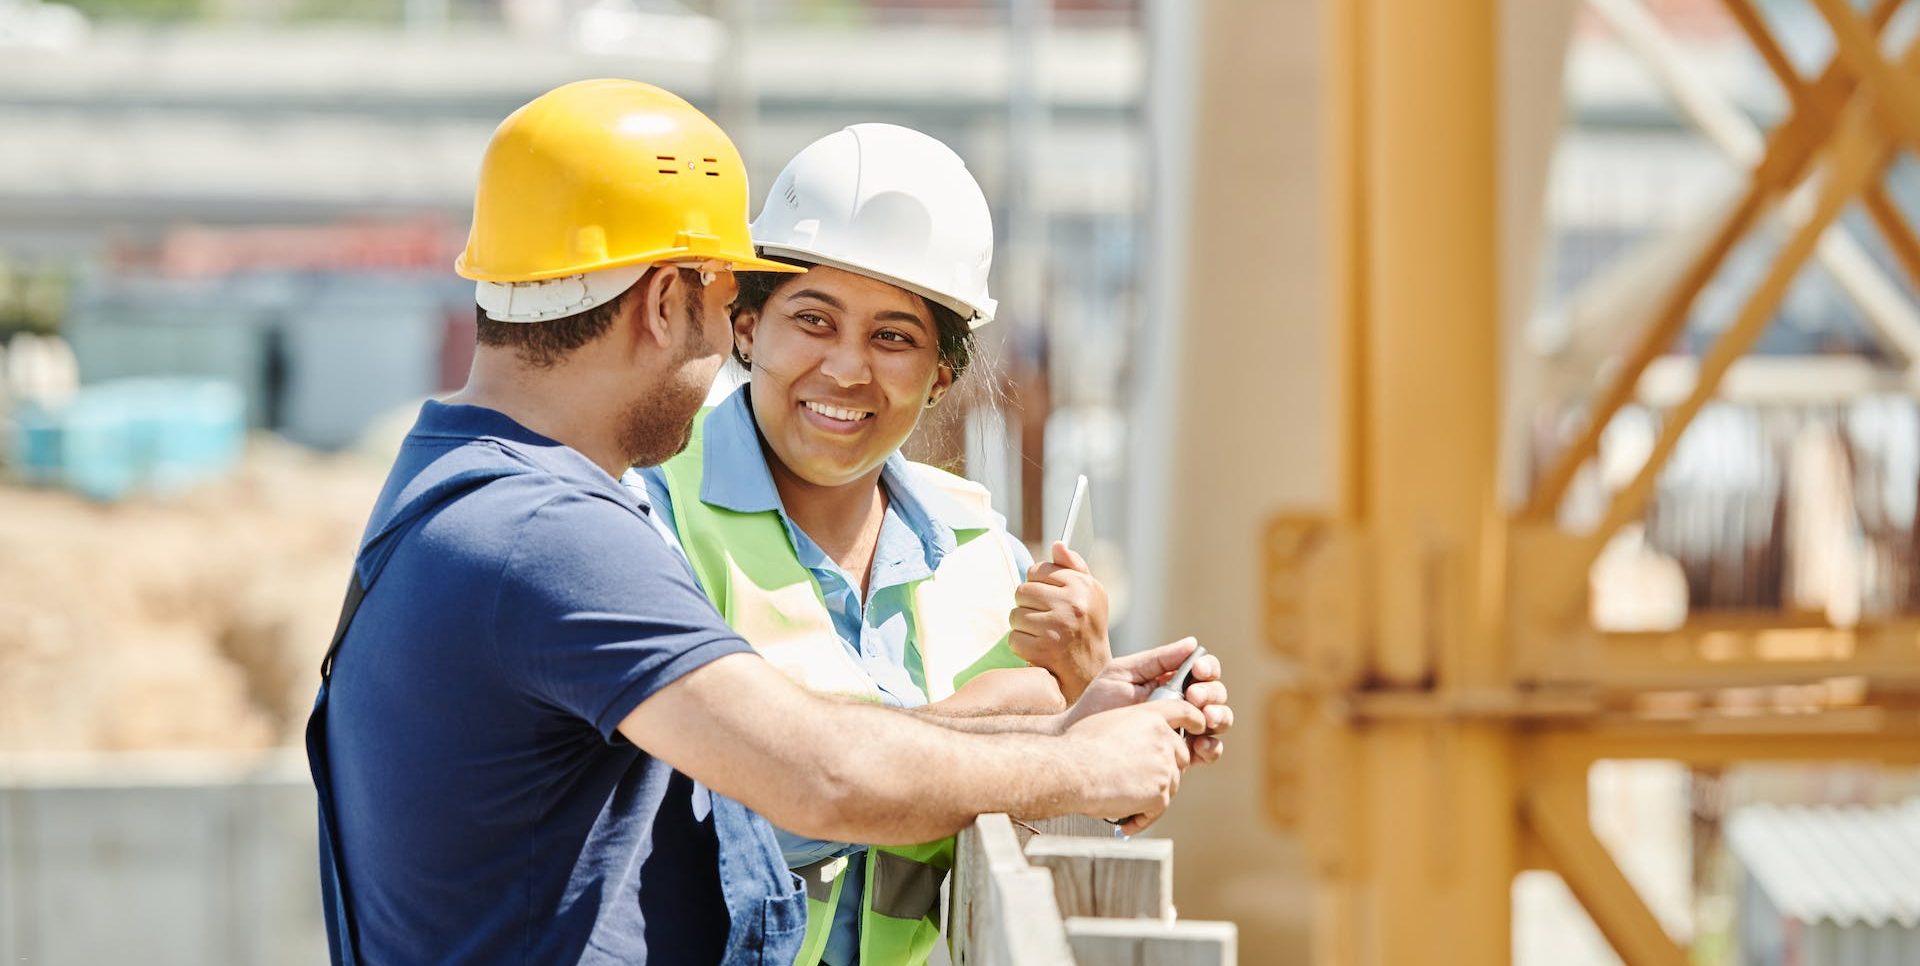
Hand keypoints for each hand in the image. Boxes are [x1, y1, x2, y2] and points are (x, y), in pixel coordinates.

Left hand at [1009, 542, 1112, 702]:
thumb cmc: (1087, 630)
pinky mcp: (1044, 648)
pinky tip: (1038, 650)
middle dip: (1027, 606)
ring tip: (1042, 635)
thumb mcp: (1090, 595)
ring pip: (1015, 615)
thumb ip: (1074, 568)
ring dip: (1023, 627)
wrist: (1092, 674)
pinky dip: (1022, 647)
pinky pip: (1014, 638)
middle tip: (1044, 620)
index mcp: (1083, 585)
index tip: (1050, 600)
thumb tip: (1057, 544)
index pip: (1038, 570)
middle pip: (1022, 591)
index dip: (1038, 586)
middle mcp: (1073, 603)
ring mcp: (1058, 626)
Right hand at [1061, 700, 1201, 834]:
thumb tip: (1136, 742)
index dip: (1196, 719)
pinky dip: (1143, 817)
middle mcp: (1163, 740)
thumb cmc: (1079, 746)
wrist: (1073, 770)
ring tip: (1125, 800)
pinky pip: (1158, 809)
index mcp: (1150, 716)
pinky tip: (1125, 822)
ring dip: (1152, 794)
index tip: (1200, 726)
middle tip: (1142, 779)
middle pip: (1181, 755)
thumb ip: (1133, 726)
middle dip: (1166, 768)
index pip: (1184, 712)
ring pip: (1171, 784)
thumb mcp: (1109, 721)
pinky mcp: (1160, 794)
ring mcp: (1165, 768)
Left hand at [1062, 638, 1231, 764]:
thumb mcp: (1123, 674)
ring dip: (1219, 717)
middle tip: (1193, 697)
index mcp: (1172, 681)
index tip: (1197, 670)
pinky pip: (1209, 750)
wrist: (1080, 739)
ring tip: (1205, 719)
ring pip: (1219, 720)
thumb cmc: (1098, 703)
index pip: (1203, 671)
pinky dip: (1211, 747)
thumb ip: (1156, 660)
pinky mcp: (1182, 755)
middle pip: (1216, 694)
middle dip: (1211, 693)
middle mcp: (1183, 704)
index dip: (1207, 668)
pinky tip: (1200, 745)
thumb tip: (1193, 643)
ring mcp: (1185, 729)